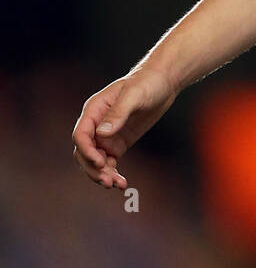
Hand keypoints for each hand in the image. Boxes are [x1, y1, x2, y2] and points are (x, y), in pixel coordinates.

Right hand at [71, 64, 177, 188]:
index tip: (100, 163)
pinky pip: (110, 162)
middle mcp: (96, 125)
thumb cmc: (146, 83)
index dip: (86, 151)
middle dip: (93, 168)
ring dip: (102, 175)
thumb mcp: (134, 96)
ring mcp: (106, 135)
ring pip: (96, 161)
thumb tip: (102, 134)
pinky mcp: (118, 143)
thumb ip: (118, 114)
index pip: (81, 135)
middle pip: (84, 152)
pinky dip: (113, 173)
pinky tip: (122, 183)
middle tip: (108, 181)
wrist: (162, 82)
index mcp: (94, 110)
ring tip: (118, 185)